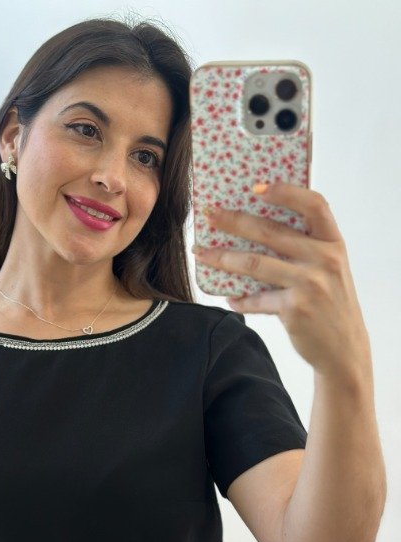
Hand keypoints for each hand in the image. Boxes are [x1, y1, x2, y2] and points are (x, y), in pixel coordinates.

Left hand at [192, 182, 371, 382]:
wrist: (344, 348)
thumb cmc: (331, 303)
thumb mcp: (330, 269)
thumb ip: (305, 249)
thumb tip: (254, 230)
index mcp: (333, 243)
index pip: (314, 205)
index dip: (286, 191)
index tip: (256, 187)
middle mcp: (324, 259)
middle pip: (271, 231)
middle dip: (234, 221)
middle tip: (209, 215)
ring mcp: (310, 284)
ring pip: (255, 263)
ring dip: (223, 258)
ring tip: (202, 253)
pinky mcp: (295, 308)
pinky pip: (256, 299)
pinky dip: (240, 299)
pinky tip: (230, 298)